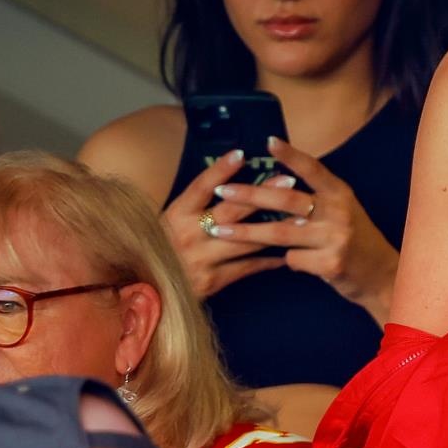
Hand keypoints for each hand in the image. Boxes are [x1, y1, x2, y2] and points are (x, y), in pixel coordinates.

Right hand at [159, 149, 287, 298]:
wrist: (145, 293)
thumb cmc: (160, 252)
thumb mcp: (166, 225)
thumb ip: (192, 209)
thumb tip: (224, 185)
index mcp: (175, 215)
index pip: (200, 187)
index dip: (220, 170)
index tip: (242, 154)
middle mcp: (188, 234)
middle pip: (231, 210)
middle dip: (263, 195)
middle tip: (288, 181)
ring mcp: (201, 258)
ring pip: (245, 240)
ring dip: (276, 228)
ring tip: (302, 218)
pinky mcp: (212, 281)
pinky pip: (247, 267)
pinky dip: (268, 260)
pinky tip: (288, 252)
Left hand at [204, 137, 399, 319]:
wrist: (383, 274)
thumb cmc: (355, 239)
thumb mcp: (343, 210)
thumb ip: (316, 198)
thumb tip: (274, 184)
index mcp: (341, 194)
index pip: (313, 169)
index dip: (291, 155)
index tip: (268, 141)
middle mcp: (339, 212)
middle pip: (286, 200)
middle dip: (249, 195)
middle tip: (222, 190)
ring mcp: (336, 238)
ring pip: (280, 233)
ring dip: (246, 232)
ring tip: (220, 229)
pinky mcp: (331, 263)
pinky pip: (292, 260)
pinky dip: (285, 260)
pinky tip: (286, 262)